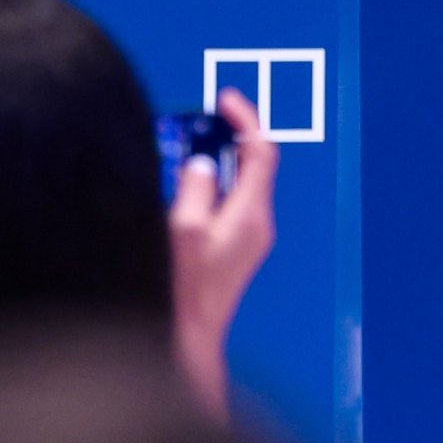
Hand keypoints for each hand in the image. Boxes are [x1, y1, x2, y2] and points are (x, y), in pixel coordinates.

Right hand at [168, 88, 278, 415]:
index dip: (245, 120)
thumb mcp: (182, 228)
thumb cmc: (184, 293)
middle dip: (224, 139)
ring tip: (181, 152)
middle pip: (251, 166)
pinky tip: (181, 189)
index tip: (225, 100)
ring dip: (214, 163)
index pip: (262, 151)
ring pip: (237, 185)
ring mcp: (248, 241)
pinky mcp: (234, 253)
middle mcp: (257, 226)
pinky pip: (227, 205)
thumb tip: (202, 164)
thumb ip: (195, 187)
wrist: (188, 343)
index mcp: (251, 215)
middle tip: (195, 124)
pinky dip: (210, 187)